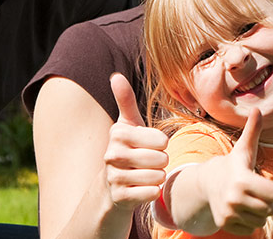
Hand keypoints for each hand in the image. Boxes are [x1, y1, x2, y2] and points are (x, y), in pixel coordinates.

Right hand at [103, 73, 169, 210]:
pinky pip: (152, 193)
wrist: (111, 188)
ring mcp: (114, 177)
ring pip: (157, 177)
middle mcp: (112, 154)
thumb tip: (116, 76)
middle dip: (161, 162)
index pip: (161, 140)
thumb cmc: (127, 150)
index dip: (161, 145)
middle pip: (161, 159)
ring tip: (146, 175)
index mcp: (118, 134)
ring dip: (158, 177)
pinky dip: (153, 192)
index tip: (150, 146)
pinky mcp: (119, 197)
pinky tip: (143, 189)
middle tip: (149, 163)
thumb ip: (125, 101)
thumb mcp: (127, 126)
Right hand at [200, 111, 272, 235]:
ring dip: (258, 213)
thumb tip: (258, 109)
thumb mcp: (243, 149)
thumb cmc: (233, 165)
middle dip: (265, 202)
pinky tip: (239, 210)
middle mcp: (233, 198)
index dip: (270, 188)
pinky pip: (251, 230)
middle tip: (253, 192)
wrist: (207, 183)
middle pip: (269, 209)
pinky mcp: (224, 224)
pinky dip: (249, 222)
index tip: (260, 181)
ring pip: (261, 221)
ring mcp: (228, 213)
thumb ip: (253, 131)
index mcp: (241, 179)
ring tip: (247, 200)